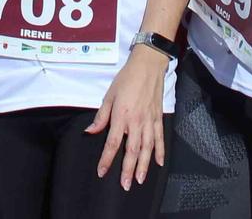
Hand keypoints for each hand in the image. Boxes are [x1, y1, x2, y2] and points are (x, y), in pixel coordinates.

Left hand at [88, 46, 168, 189]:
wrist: (148, 65)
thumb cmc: (126, 79)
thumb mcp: (109, 95)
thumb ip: (101, 116)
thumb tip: (90, 132)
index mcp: (121, 116)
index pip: (112, 143)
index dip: (107, 160)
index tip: (102, 172)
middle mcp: (136, 122)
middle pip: (132, 151)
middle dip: (128, 170)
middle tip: (126, 186)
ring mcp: (149, 121)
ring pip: (147, 149)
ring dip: (144, 166)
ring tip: (140, 180)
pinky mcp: (158, 118)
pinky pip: (160, 138)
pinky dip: (160, 152)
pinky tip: (159, 163)